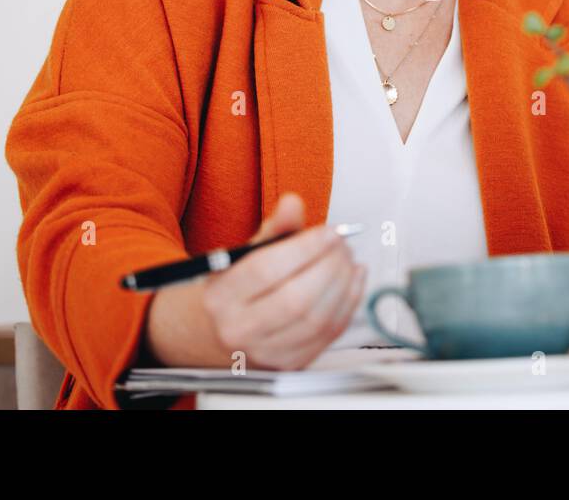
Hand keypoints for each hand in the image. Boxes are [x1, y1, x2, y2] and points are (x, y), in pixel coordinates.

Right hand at [141, 193, 365, 369]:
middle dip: (329, 267)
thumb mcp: (244, 254)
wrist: (215, 333)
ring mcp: (265, 353)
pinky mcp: (290, 364)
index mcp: (221, 296)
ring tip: (348, 260)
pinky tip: (353, 281)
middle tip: (342, 245)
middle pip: (296, 300)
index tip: (329, 232)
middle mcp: (238, 330)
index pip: (266, 270)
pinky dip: (348, 305)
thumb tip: (293, 203)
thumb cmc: (233, 289)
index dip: (304, 249)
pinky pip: (328, 335)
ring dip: (343, 285)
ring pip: (316, 320)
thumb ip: (273, 228)